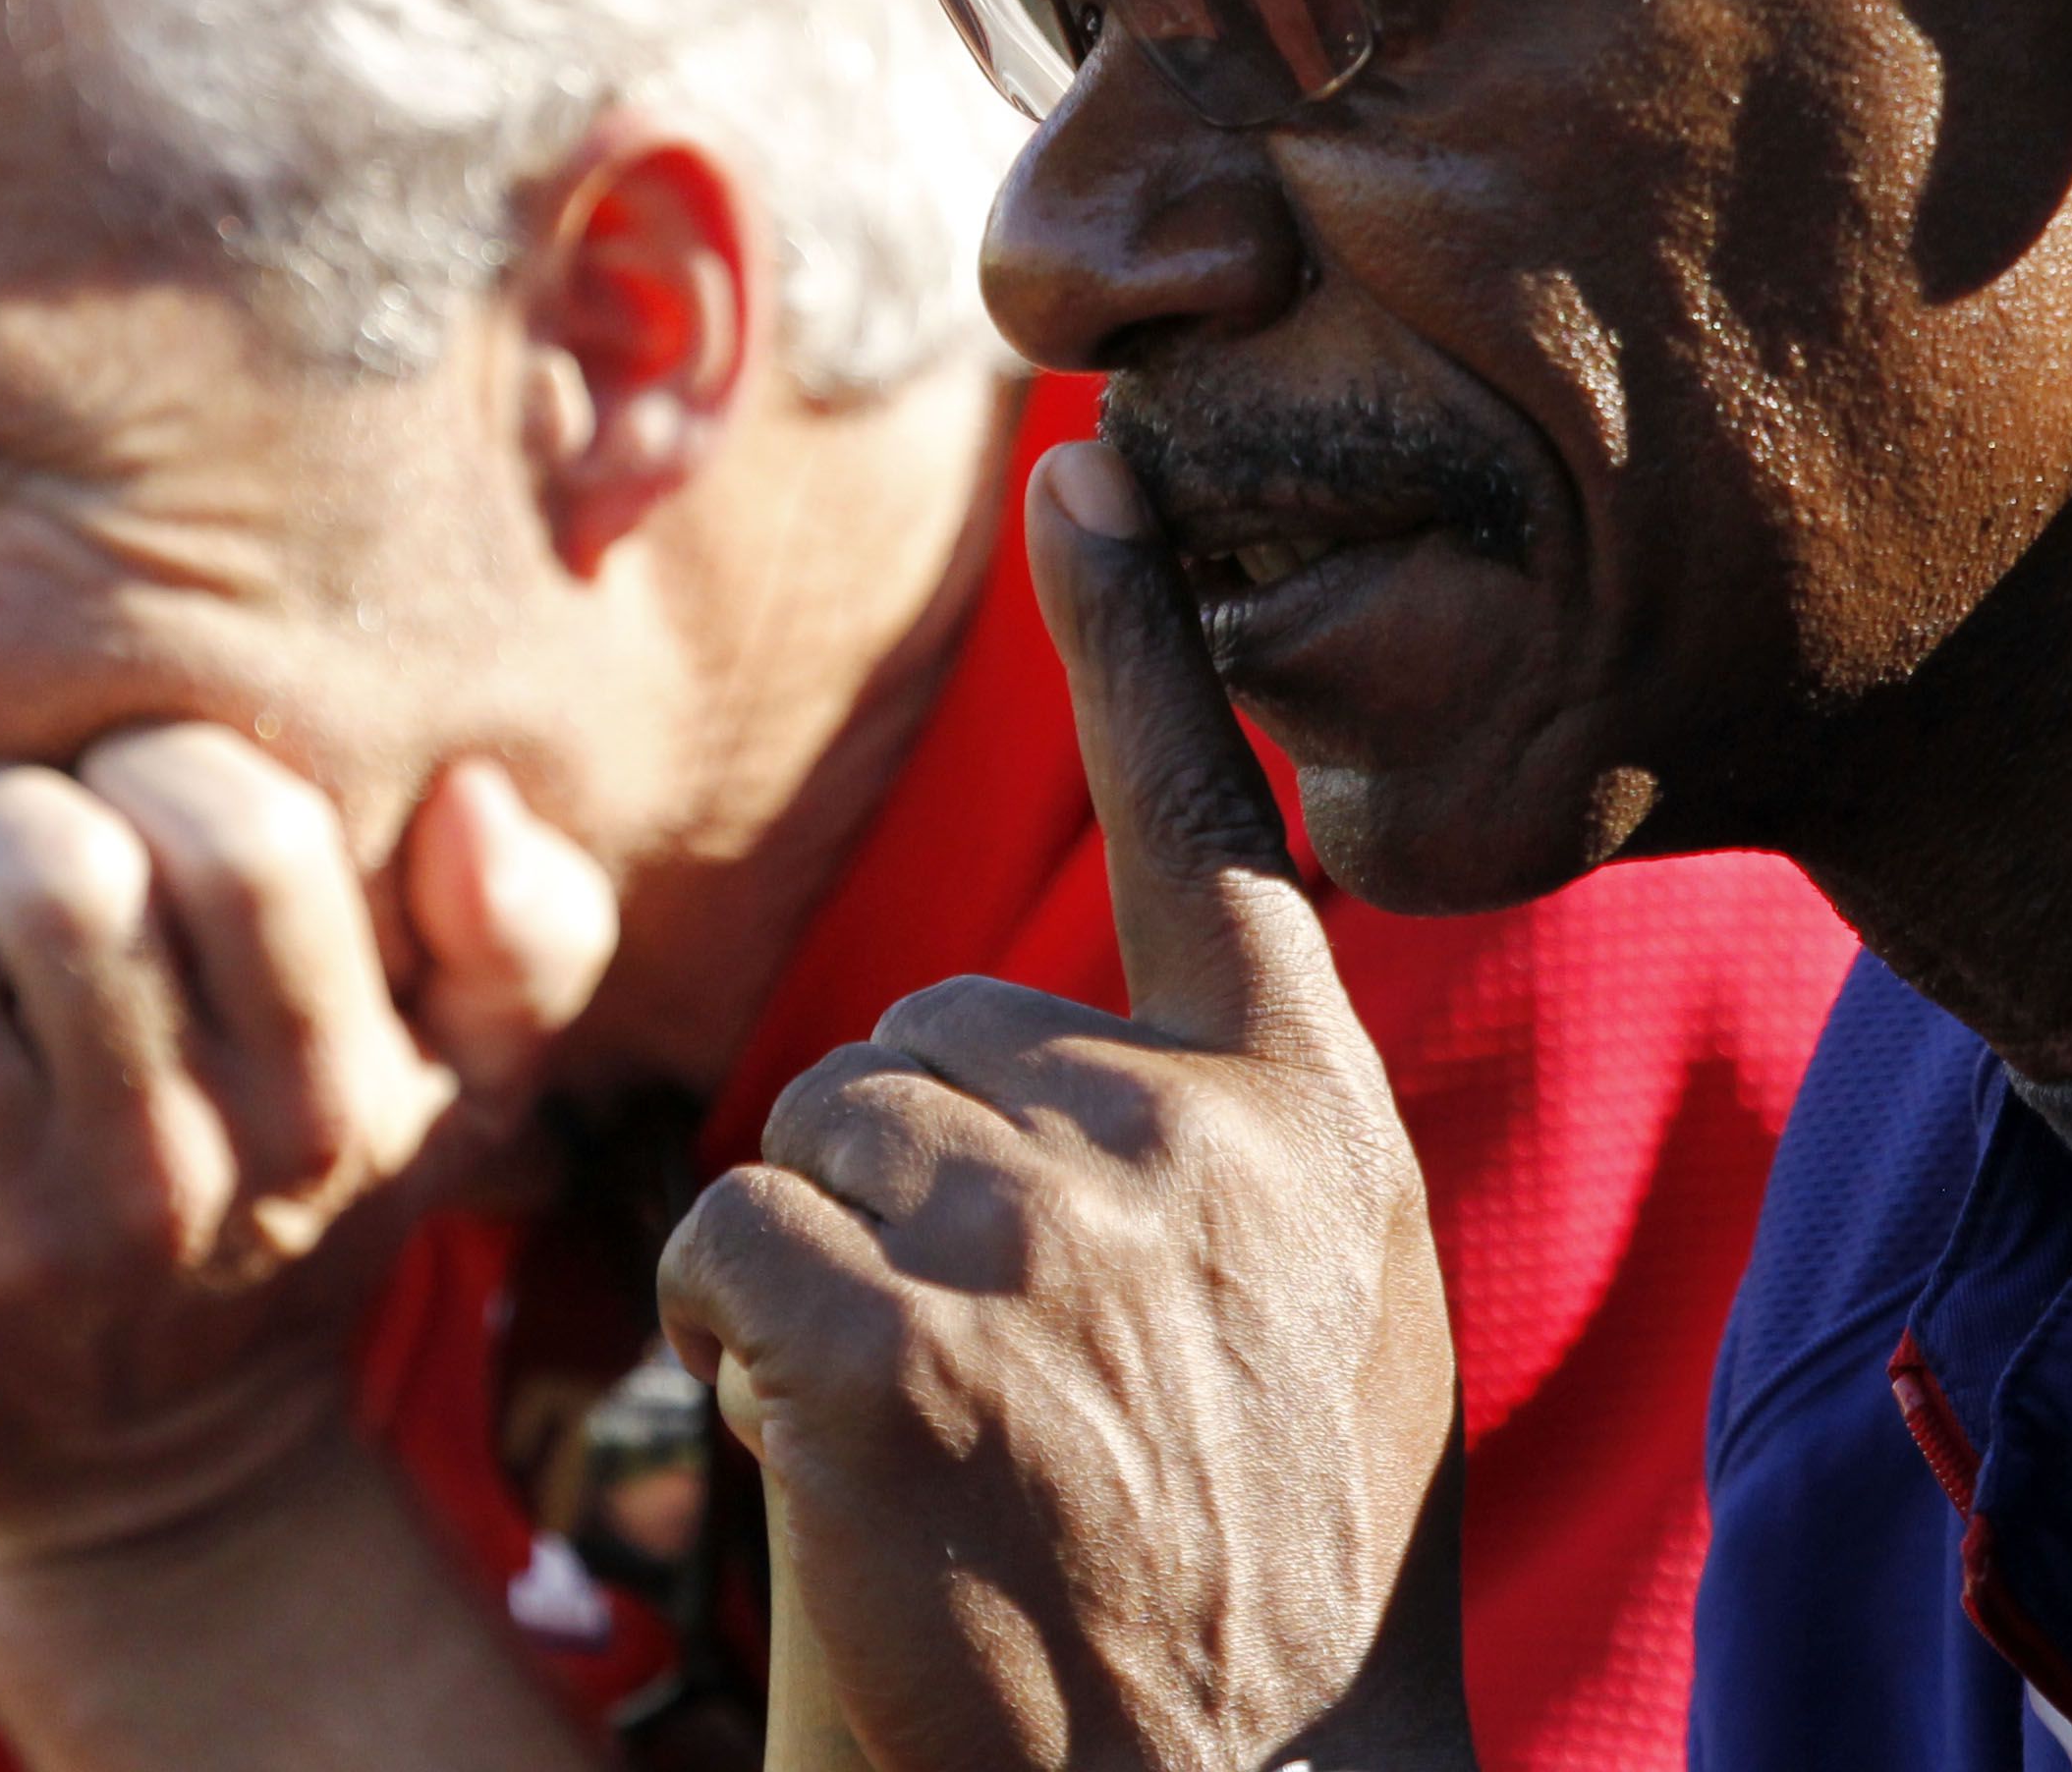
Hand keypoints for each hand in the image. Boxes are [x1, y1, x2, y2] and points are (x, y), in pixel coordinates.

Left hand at [0, 726, 616, 1567]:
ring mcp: (3, 1241)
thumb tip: (472, 794)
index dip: (163, 770)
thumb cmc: (283, 1221)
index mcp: (330, 1104)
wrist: (134, 1498)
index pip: (247, 841)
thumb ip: (520, 942)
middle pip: (48, 870)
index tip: (133, 808)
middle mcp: (174, 1180)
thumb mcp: (452, 1103)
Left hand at [661, 443, 1471, 1771]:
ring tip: (933, 1443)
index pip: (1218, 825)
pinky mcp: (896, 1352)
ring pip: (823, 1124)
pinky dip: (738, 1338)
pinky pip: (733, 1228)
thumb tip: (1154, 1022)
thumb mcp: (1338, 1331)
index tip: (1089, 475)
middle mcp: (1193, 1143)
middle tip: (995, 1383)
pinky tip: (831, 1464)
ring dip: (828, 1269)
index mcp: (1305, 1118)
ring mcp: (1048, 1243)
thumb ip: (1253, 1141)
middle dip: (916, 1182)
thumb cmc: (1257, 1597)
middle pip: (934, 1029)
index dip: (1138, 640)